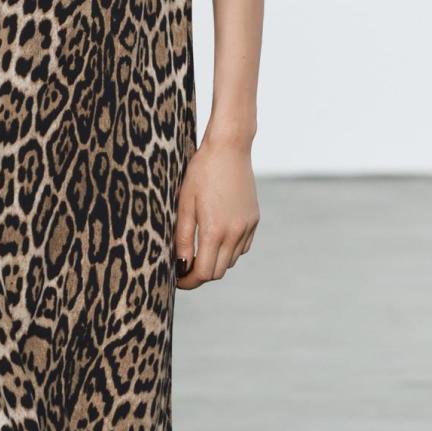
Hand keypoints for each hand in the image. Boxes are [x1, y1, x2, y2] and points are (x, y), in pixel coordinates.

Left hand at [173, 137, 258, 289]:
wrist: (229, 149)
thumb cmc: (201, 172)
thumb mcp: (185, 204)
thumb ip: (183, 237)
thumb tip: (180, 264)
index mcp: (215, 231)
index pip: (204, 273)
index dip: (189, 281)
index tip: (177, 279)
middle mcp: (235, 233)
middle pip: (218, 272)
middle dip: (200, 274)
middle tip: (184, 268)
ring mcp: (247, 227)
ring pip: (231, 261)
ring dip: (215, 262)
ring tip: (198, 251)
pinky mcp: (254, 220)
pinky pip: (242, 247)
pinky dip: (229, 250)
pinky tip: (217, 238)